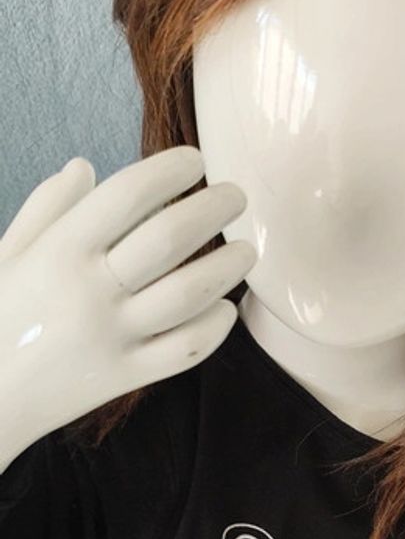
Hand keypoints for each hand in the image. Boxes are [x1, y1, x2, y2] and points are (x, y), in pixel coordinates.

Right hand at [0, 146, 256, 466]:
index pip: (128, 195)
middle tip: (237, 196)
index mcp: (58, 250)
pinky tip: (225, 308)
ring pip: (188, 295)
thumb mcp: (8, 254)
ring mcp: (112, 337)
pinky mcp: (126, 377)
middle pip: (169, 239)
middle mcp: (90, 291)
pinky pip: (185, 350)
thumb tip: (86, 167)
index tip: (196, 161)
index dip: (170, 171)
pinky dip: (214, 327)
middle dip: (213, 209)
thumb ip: (46, 208)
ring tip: (247, 251)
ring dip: (227, 267)